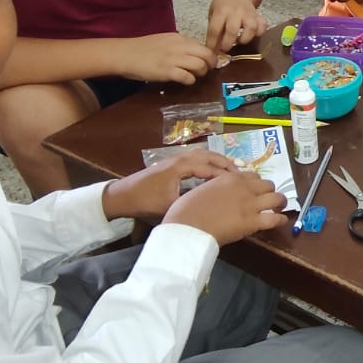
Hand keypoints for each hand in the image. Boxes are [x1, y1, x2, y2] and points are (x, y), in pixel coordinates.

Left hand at [104, 150, 236, 220]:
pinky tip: (212, 172)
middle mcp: (179, 158)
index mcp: (180, 166)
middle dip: (225, 163)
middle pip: (208, 155)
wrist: (121, 196)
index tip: (239, 182)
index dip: (225, 174)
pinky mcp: (171, 164)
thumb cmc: (144, 202)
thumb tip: (213, 207)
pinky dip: (207, 162)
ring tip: (230, 171)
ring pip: (201, 155)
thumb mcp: (169, 206)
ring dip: (216, 161)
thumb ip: (191, 203)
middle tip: (240, 173)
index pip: (208, 167)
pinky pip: (195, 158)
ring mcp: (174, 159)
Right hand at [118, 32, 218, 83]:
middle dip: (210, 64)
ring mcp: (173, 59)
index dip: (208, 55)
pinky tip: (185, 81)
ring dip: (201, 73)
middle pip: (206, 54)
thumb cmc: (141, 48)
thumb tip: (192, 53)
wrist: (124, 54)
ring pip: (200, 65)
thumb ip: (178, 45)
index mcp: (178, 38)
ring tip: (195, 76)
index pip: (202, 46)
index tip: (208, 62)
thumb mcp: (164, 41)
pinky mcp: (167, 71)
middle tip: (206, 70)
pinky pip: (187, 77)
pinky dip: (190, 80)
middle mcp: (178, 46)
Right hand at [164, 170, 289, 245]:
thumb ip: (214, 188)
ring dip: (280, 202)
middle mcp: (244, 187)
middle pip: (267, 184)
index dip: (255, 184)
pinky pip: (275, 219)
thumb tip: (216, 193)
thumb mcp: (201, 189)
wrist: (187, 226)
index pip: (252, 176)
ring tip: (279, 208)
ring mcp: (250, 204)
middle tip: (267, 199)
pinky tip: (281, 221)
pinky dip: (281, 220)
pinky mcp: (252, 222)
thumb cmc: (186, 210)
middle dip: (269, 191)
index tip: (254, 190)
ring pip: (277, 198)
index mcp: (229, 178)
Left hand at [205, 0, 267, 53]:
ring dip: (245, 38)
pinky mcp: (258, 16)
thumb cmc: (223, 6)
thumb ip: (214, 30)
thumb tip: (214, 50)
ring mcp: (249, 13)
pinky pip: (263, 26)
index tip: (211, 53)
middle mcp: (236, 12)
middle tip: (225, 49)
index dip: (212, 43)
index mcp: (221, 10)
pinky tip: (253, 36)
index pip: (215, 29)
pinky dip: (259, 33)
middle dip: (227, 43)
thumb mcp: (213, 13)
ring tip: (239, 41)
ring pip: (251, 28)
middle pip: (232, 30)